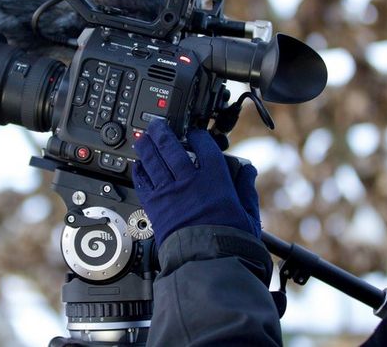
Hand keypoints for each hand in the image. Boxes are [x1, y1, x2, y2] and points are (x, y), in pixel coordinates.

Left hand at [132, 119, 261, 244]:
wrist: (208, 262)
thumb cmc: (229, 241)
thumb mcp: (247, 212)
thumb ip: (245, 188)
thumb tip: (248, 170)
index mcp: (215, 178)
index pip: (204, 146)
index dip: (198, 135)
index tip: (195, 133)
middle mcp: (190, 180)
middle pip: (171, 147)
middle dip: (163, 132)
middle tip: (158, 125)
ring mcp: (170, 192)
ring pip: (153, 161)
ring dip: (146, 146)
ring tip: (143, 138)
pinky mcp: (155, 206)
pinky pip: (143, 183)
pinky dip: (139, 172)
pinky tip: (138, 165)